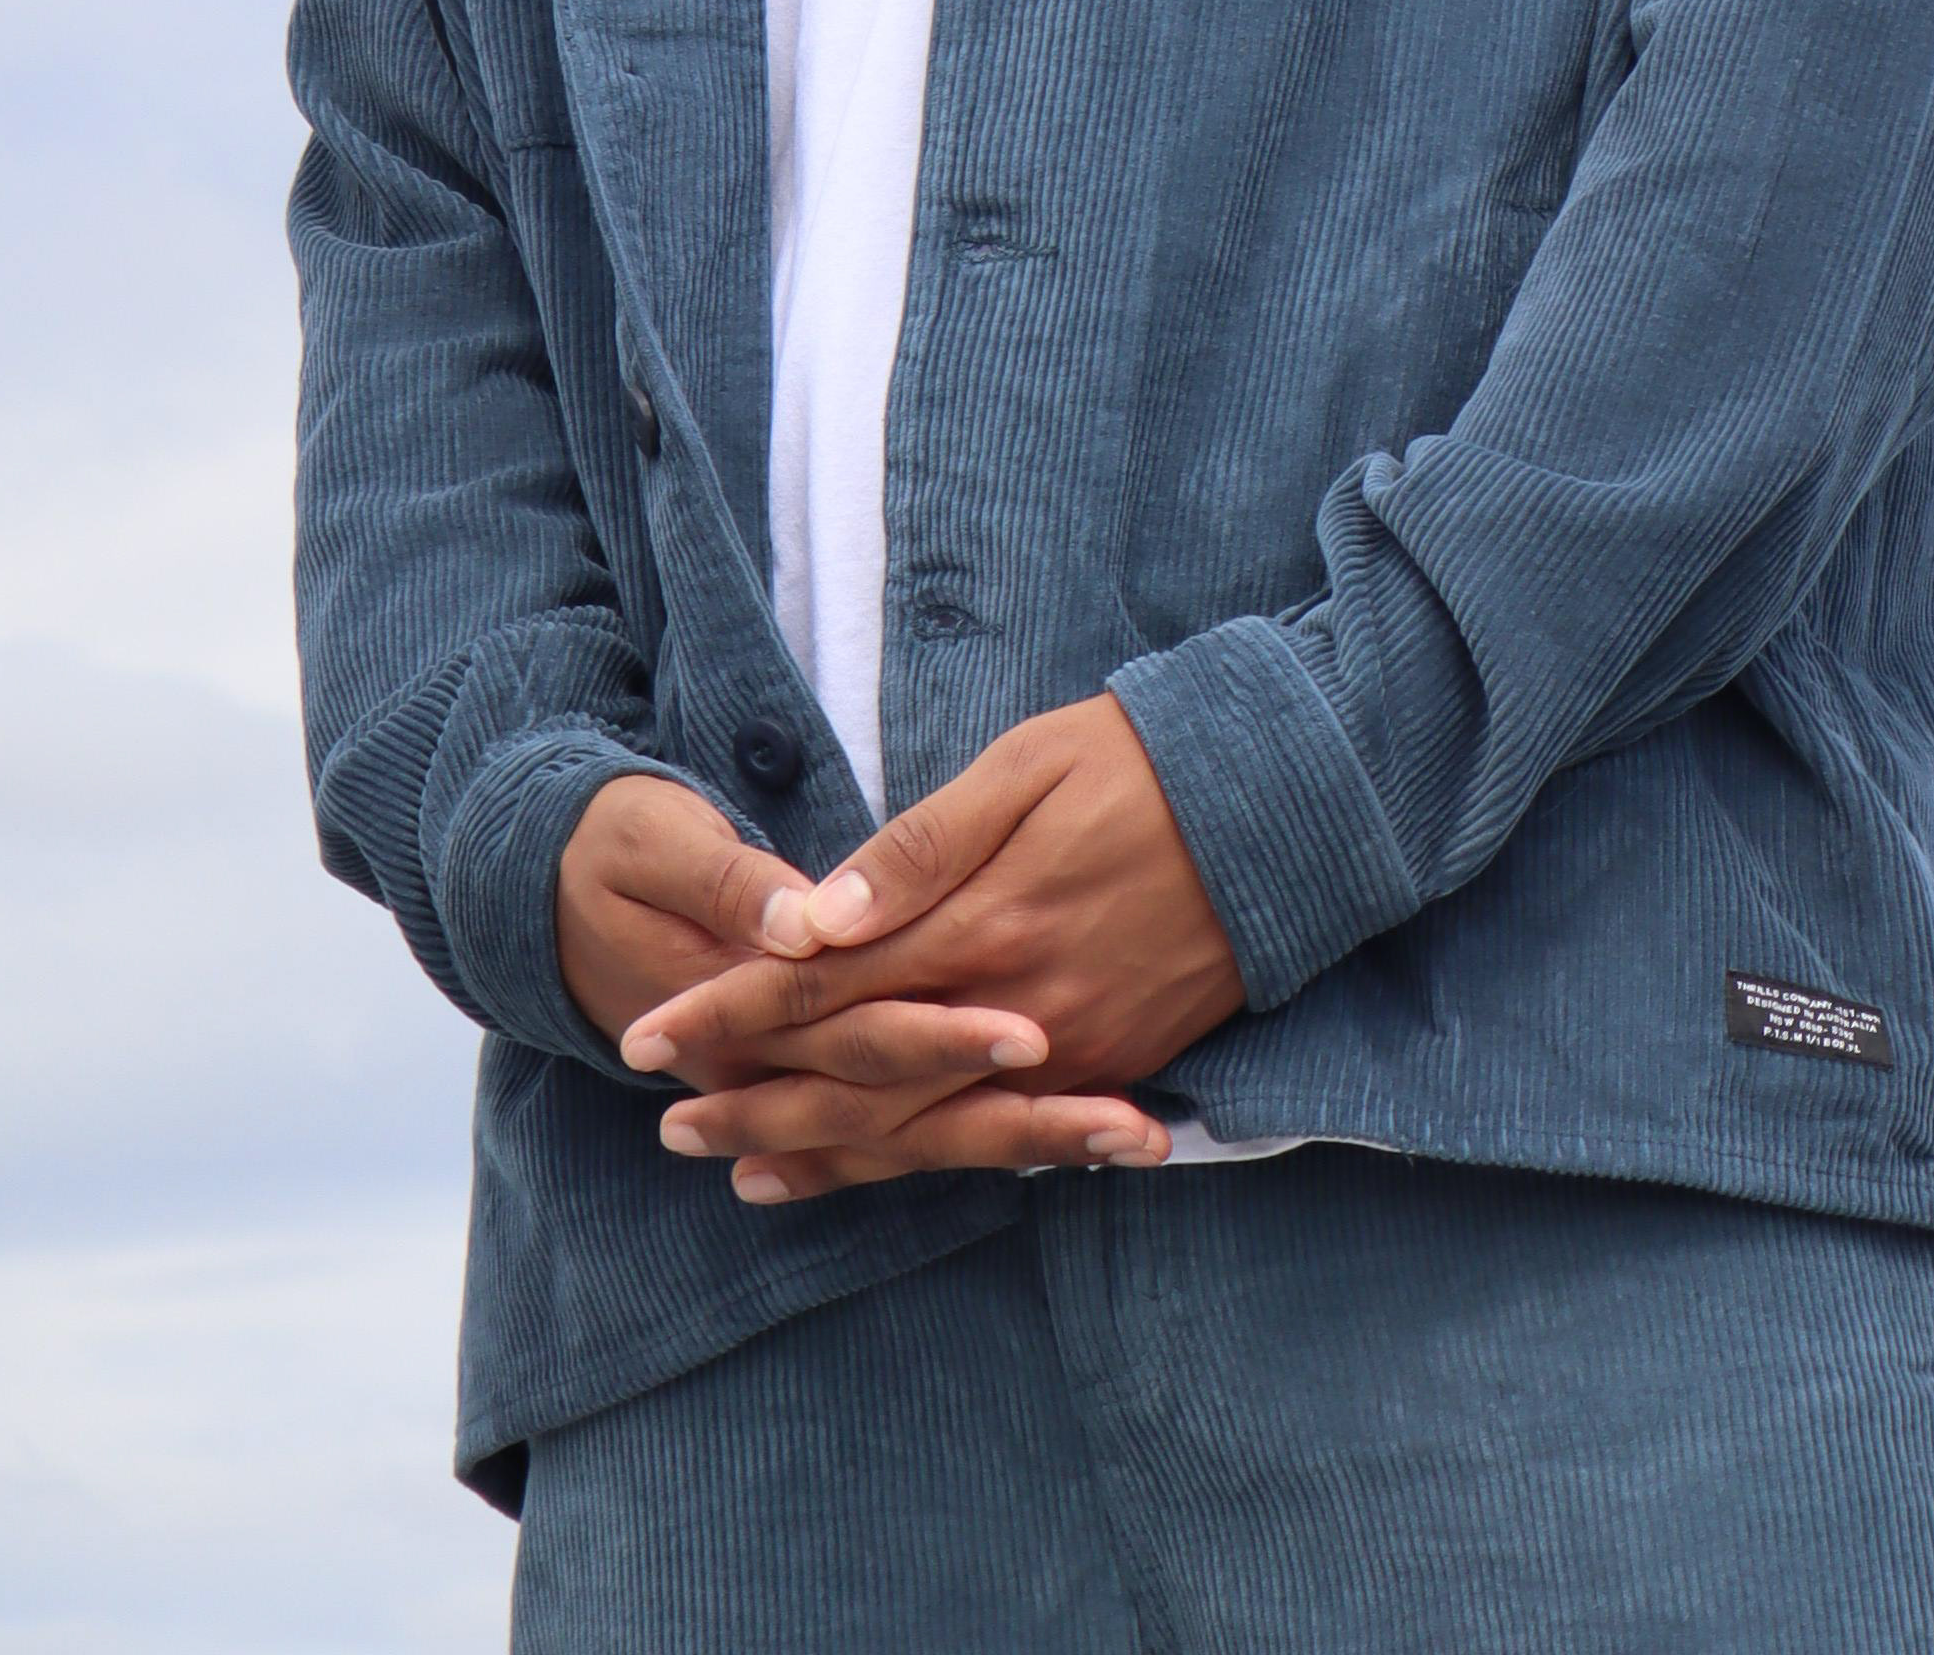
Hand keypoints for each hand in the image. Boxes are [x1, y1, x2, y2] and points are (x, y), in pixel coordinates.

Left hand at [628, 694, 1240, 1206]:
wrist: (1286, 807)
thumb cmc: (1139, 760)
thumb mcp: (1024, 768)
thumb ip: (920, 849)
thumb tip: (818, 914)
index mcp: (980, 923)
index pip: (824, 987)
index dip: (730, 1013)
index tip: (648, 1034)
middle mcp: (1014, 1011)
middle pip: (856, 1079)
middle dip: (753, 1102)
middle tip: (663, 1123)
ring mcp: (1067, 1055)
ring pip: (921, 1131)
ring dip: (824, 1156)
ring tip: (738, 1175)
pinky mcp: (1112, 1070)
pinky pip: (998, 1141)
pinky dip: (922, 1164)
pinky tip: (875, 1171)